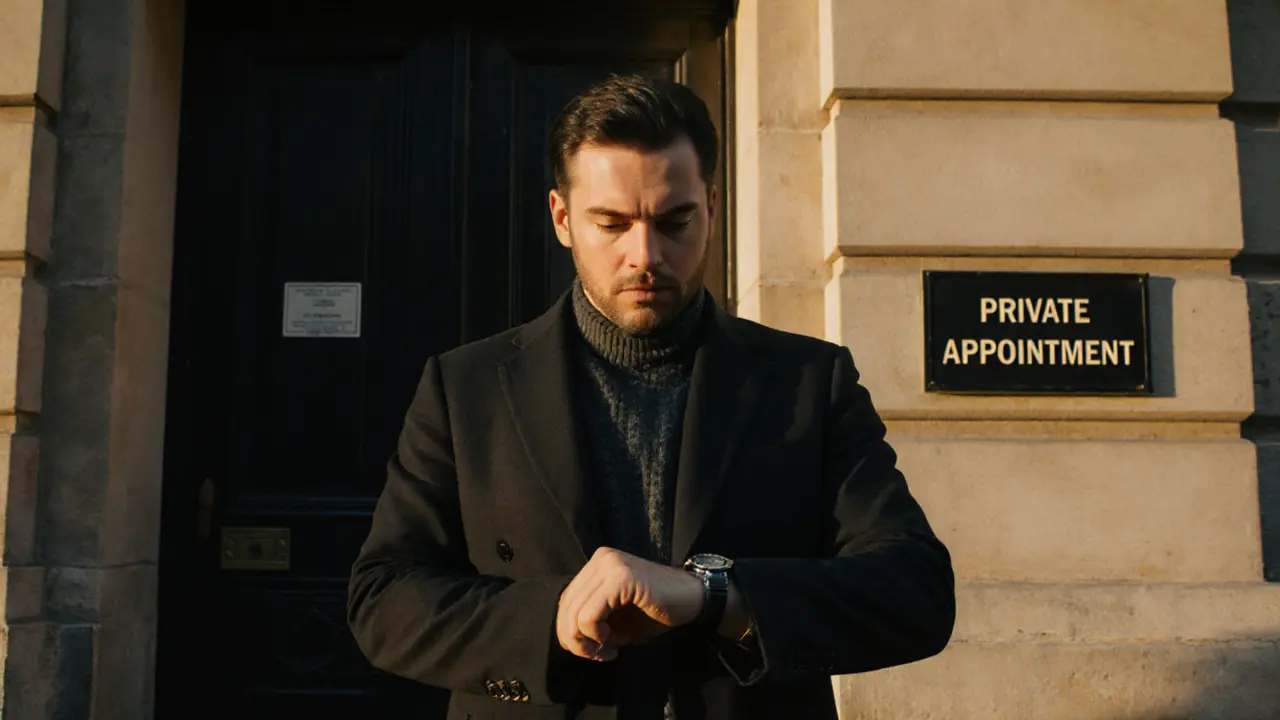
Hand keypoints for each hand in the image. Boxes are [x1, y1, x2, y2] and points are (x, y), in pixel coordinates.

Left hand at [556, 547, 704, 660]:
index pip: (567, 601)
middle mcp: (600, 559)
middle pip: (567, 607)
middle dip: (577, 641)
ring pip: (575, 613)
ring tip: (611, 649)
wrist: (692, 599)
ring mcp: (609, 565)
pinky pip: (590, 615)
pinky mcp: (620, 578)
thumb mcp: (616, 616)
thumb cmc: (657, 611)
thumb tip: (568, 637)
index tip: (594, 650)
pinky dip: (598, 635)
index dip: (572, 632)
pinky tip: (620, 640)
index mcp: (597, 565)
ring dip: (589, 642)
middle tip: (599, 655)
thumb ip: (591, 618)